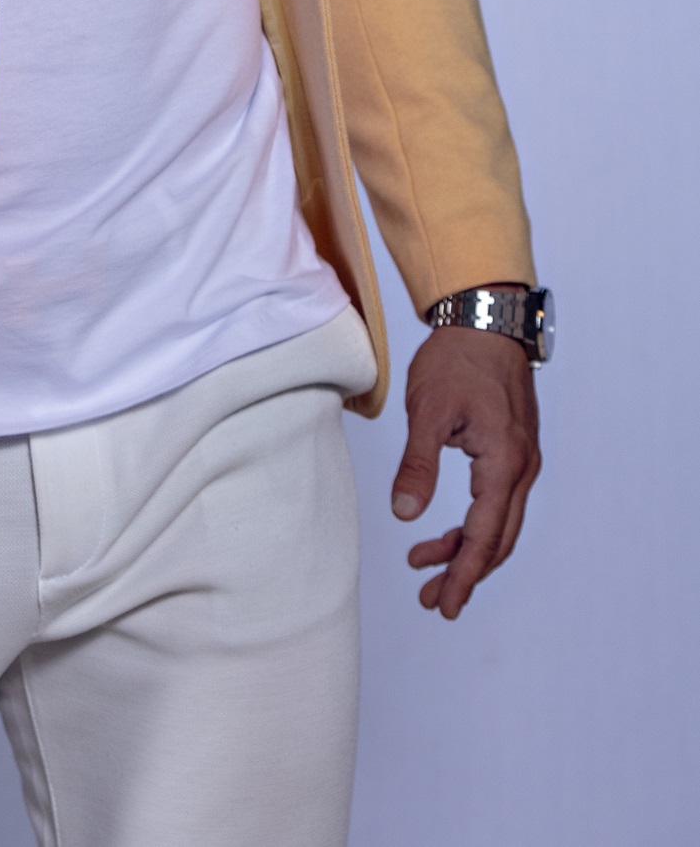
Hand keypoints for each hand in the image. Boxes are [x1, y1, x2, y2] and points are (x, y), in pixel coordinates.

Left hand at [390, 319, 540, 619]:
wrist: (485, 321)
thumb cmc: (456, 360)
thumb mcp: (428, 410)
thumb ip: (417, 465)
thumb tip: (404, 514)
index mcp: (503, 462)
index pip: (484, 534)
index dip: (464, 574)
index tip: (447, 605)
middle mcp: (521, 467)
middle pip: (498, 539)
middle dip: (466, 573)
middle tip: (433, 600)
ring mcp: (522, 460)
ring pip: (499, 524)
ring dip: (467, 551)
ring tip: (426, 567)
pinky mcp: (513, 451)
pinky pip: (498, 502)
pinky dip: (474, 523)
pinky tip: (444, 530)